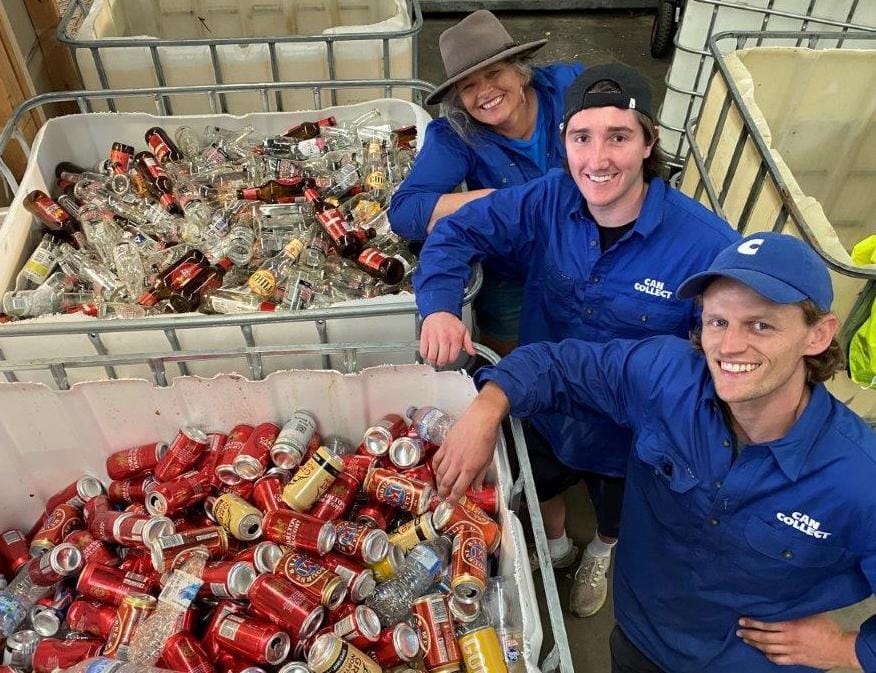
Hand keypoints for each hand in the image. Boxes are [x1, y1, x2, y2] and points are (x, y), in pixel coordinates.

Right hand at [420, 312, 474, 366]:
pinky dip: (425, 355)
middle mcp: (444, 338)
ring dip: (433, 360)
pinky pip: (423, 351)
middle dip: (442, 362)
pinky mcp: (425, 336)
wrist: (440, 310)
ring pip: (432, 357)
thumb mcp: (464, 331)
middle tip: (441, 360)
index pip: (452, 357)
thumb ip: (469, 343)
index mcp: (455, 338)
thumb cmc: (451, 321)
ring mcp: (434, 337)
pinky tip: (428, 353)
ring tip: (435, 358)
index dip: (451, 360)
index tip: (449, 359)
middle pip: (442, 359)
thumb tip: (472, 352)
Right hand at [433, 383, 509, 501]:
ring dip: (438, 482)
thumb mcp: (487, 461)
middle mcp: (457, 464)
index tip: (450, 505)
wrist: (480, 420)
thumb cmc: (487, 440)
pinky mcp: (444, 445)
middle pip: (446, 483)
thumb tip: (475, 489)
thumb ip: (480, 476)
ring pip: (439, 472)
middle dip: (443, 493)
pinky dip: (434, 467)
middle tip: (442, 497)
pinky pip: (436, 459)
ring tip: (439, 486)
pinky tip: (436, 471)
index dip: (453, 499)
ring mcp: (449, 454)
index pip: (458, 489)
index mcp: (469, 470)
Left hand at [738, 614, 860, 668]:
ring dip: (755, 645)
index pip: (766, 624)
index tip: (742, 620)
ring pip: (768, 649)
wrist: (842, 647)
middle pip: (764, 638)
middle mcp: (789, 640)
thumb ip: (795, 609)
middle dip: (749, 634)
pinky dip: (769, 656)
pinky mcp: (797, 660)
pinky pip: (779, 660)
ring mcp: (792, 651)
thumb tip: (783, 599)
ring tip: (746, 640)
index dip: (752, 623)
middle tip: (739, 631)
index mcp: (791, 626)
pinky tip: (764, 653)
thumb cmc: (828, 627)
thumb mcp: (810, 612)